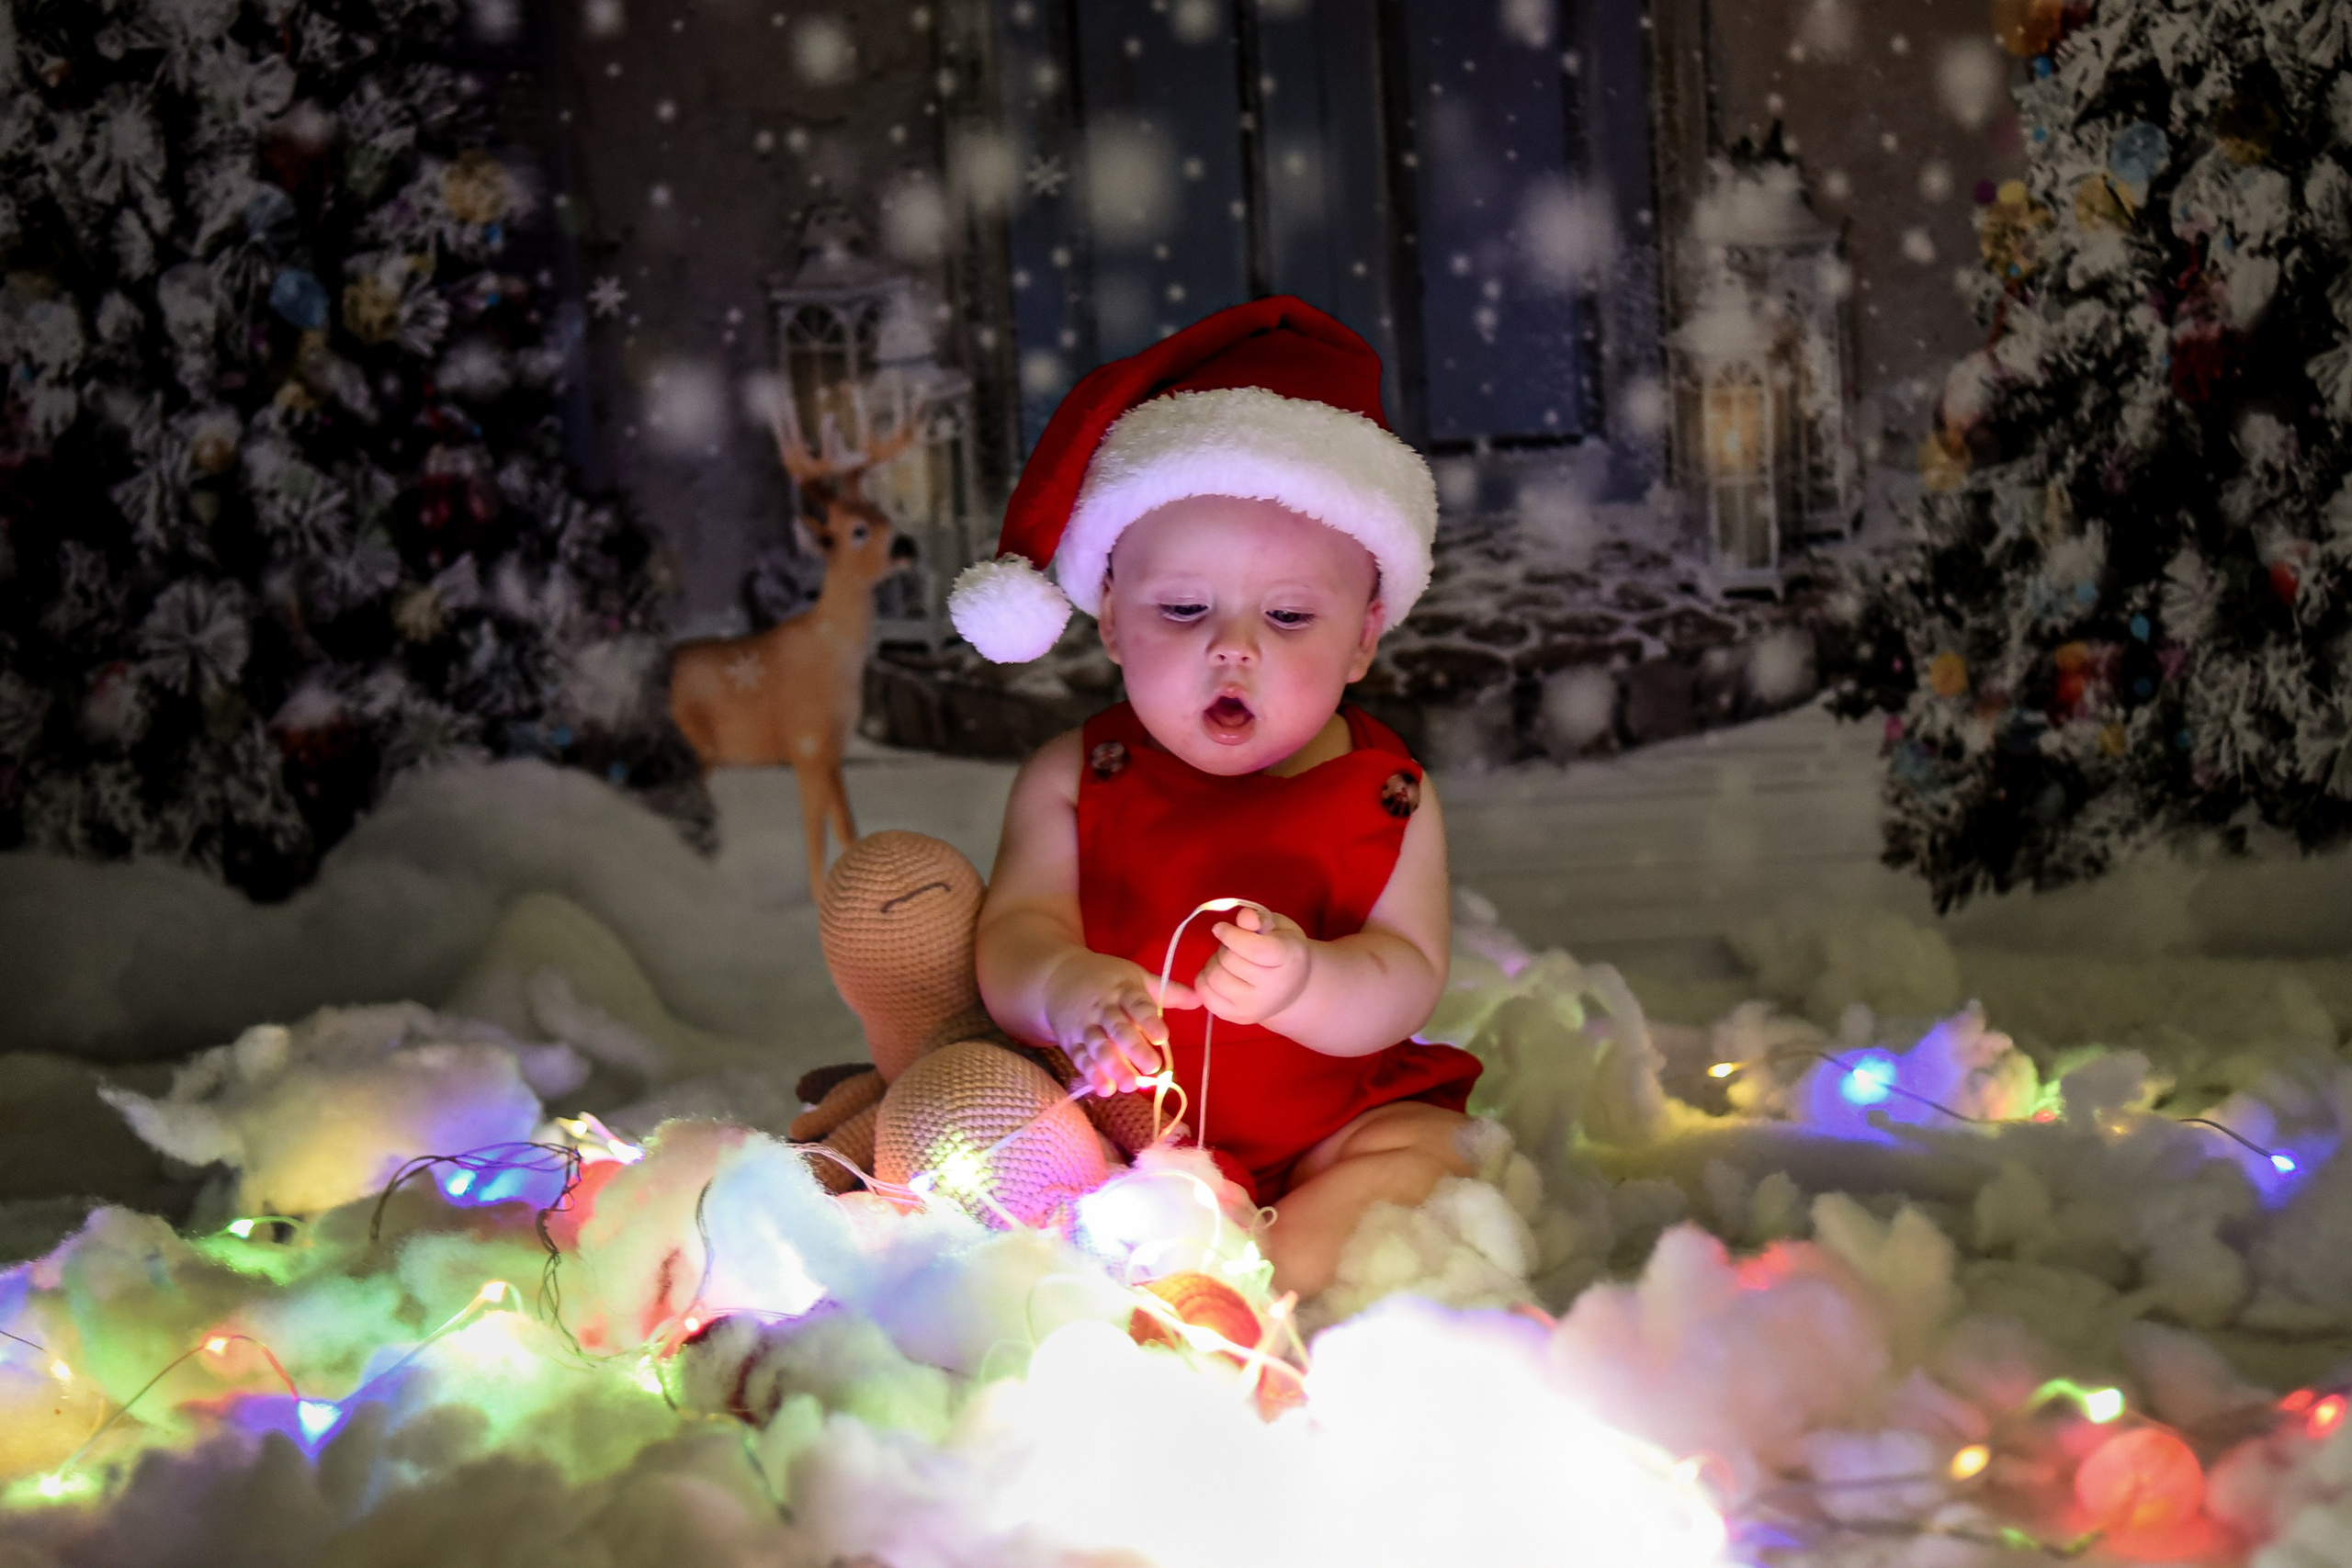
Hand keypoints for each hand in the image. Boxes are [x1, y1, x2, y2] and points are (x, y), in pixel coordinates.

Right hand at [1046, 954, 1195, 1095]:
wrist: (1057, 977)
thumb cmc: (1107, 980)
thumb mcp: (1136, 978)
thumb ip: (1168, 992)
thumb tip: (1201, 998)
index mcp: (1124, 991)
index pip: (1138, 1005)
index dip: (1149, 1021)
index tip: (1163, 1036)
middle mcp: (1103, 1009)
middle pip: (1118, 1030)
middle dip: (1134, 1049)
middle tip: (1152, 1067)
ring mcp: (1085, 1026)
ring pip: (1099, 1047)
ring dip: (1113, 1067)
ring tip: (1129, 1085)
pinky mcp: (1071, 1042)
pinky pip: (1081, 1059)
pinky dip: (1092, 1074)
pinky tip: (1105, 1089)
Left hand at [1195, 904, 1313, 1026]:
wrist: (1293, 989)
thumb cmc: (1284, 950)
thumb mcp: (1279, 927)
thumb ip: (1260, 919)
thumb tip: (1243, 917)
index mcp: (1289, 959)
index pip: (1253, 948)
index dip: (1230, 934)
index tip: (1220, 927)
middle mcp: (1273, 988)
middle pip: (1229, 961)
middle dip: (1224, 947)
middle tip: (1232, 946)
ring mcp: (1255, 1007)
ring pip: (1215, 977)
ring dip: (1213, 963)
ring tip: (1226, 961)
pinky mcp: (1238, 1018)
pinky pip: (1206, 996)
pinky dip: (1204, 981)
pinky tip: (1218, 974)